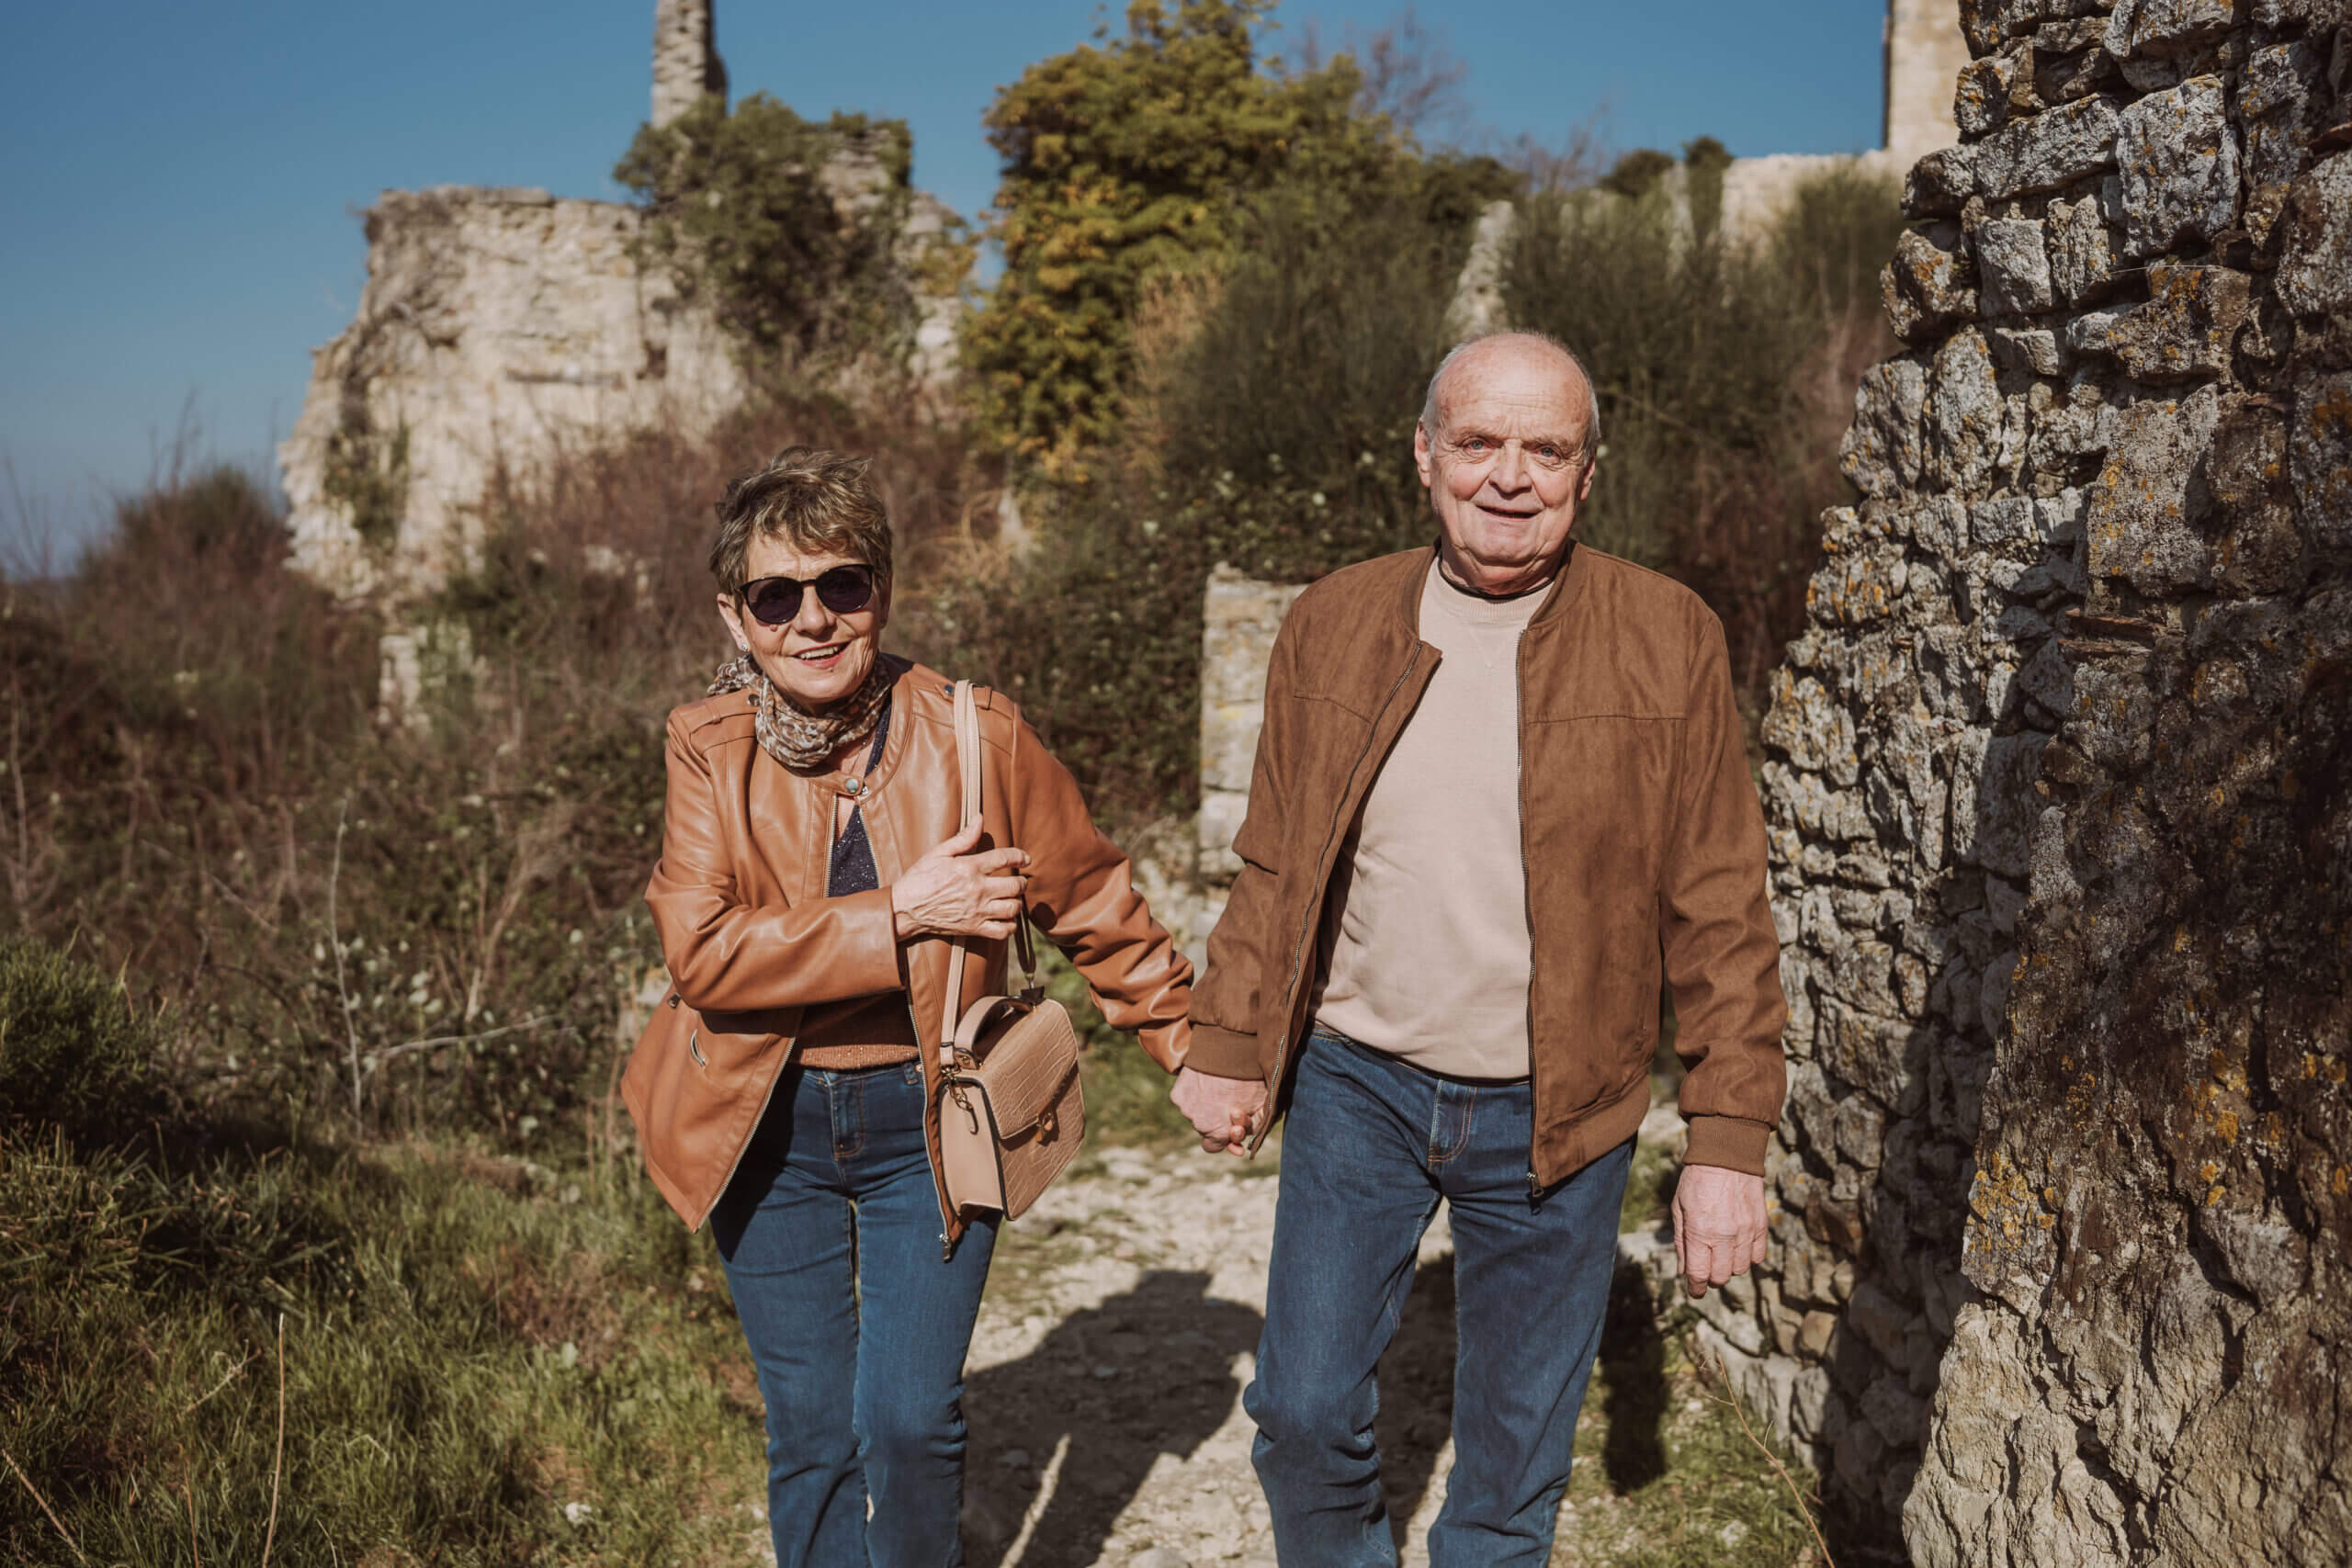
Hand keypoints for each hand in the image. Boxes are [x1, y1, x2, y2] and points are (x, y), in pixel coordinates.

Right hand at [890, 820, 1029, 939]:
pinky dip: (1009, 926)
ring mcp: (977, 911)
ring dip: (1016, 903)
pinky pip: (1002, 931)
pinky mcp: (973, 928)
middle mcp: (977, 889)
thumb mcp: (939, 853)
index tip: (1026, 858)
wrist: (905, 909)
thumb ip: (963, 838)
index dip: (1020, 856)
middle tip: (1018, 882)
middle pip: (1015, 886)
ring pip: (1012, 908)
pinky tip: (1005, 918)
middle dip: (1021, 883)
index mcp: (969, 868)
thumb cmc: (920, 878)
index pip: (1005, 858)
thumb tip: (980, 819)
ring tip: (1011, 899)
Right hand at [1171, 1066, 1265, 1157]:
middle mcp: (1198, 1123)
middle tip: (1229, 1102)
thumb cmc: (1249, 1078)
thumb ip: (1252, 1129)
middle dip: (1217, 1119)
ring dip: (1205, 1106)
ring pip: (1195, 1113)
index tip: (1232, 1128)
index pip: (1213, 1146)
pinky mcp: (1177, 1094)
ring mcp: (1185, 1108)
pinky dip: (1194, 1094)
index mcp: (1217, 1131)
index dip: (1223, 1139)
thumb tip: (1241, 1149)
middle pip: (1206, 1128)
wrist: (1227, 1048)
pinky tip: (1206, 1081)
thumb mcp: (1260, 1106)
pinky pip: (1186, 1100)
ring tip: (1217, 1087)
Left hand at [1672, 1164, 1768, 1297]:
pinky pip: (1758, 1256)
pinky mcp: (1761, 1225)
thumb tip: (1684, 1272)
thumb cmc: (1696, 1180)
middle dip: (1710, 1278)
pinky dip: (1748, 1258)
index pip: (1699, 1275)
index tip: (1694, 1291)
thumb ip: (1682, 1242)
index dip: (1695, 1289)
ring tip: (1721, 1253)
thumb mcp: (1679, 1209)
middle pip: (1721, 1277)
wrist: (1726, 1155)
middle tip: (1705, 1268)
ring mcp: (1746, 1231)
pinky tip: (1737, 1246)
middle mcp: (1724, 1235)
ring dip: (1729, 1267)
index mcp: (1700, 1232)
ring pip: (1740, 1269)